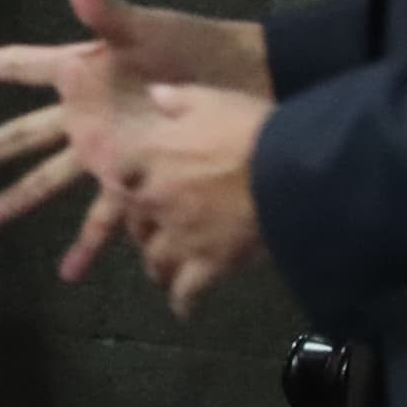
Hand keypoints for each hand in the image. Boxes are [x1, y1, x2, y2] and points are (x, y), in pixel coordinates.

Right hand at [0, 0, 269, 241]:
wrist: (252, 85)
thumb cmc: (196, 48)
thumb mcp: (145, 27)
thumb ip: (105, 6)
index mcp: (85, 71)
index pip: (24, 65)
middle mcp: (91, 112)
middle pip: (25, 135)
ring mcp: (113, 147)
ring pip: (53, 180)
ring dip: (18, 202)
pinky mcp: (140, 175)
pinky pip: (108, 215)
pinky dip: (89, 242)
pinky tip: (71, 270)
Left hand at [101, 84, 273, 318]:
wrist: (288, 169)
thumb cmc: (251, 128)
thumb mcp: (212, 99)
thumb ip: (177, 99)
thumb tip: (155, 95)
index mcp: (151, 156)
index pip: (118, 173)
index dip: (125, 180)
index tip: (130, 184)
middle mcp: (156, 198)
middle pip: (133, 221)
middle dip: (141, 227)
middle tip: (151, 231)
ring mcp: (180, 235)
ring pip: (155, 261)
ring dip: (158, 266)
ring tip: (164, 271)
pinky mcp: (208, 264)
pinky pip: (186, 292)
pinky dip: (183, 303)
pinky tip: (184, 311)